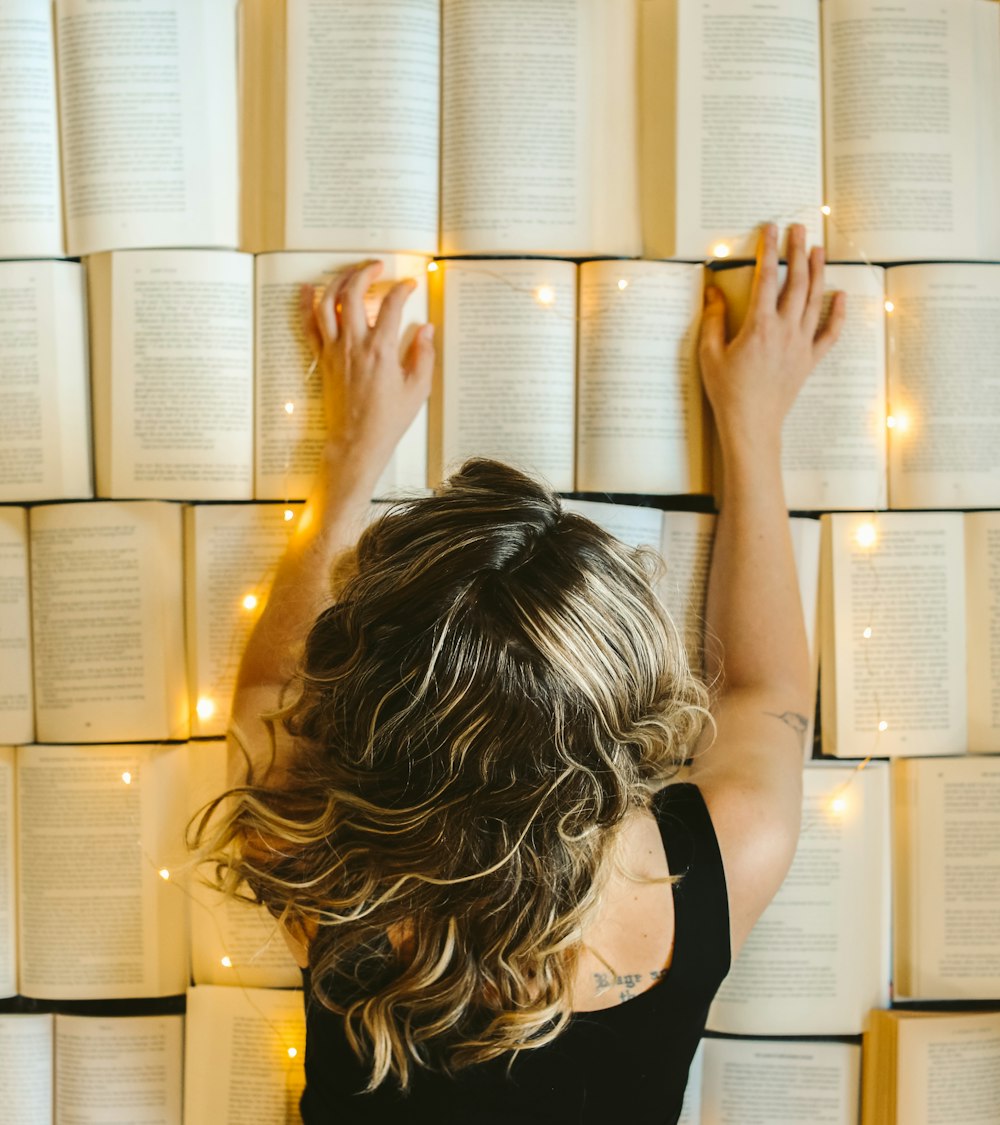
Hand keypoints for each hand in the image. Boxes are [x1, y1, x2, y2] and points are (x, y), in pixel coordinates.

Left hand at [299, 259, 434, 480]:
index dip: (402, 290)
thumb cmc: (387, 420)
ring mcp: (335, 350)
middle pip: (354, 293)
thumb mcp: (417, 389)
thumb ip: (423, 355)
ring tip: (350, 272)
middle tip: (377, 267)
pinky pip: (309, 325)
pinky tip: (310, 290)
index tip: (409, 286)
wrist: (357, 442)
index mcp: (381, 351)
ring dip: (338, 281)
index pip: (392, 305)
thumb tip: (426, 330)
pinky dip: (307, 304)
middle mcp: (355, 345)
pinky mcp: (322, 359)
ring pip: (328, 303)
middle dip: (366, 272)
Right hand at [698, 223, 845, 451]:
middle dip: (798, 251)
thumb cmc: (728, 392)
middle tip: (799, 229)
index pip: (766, 278)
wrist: (752, 424)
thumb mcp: (710, 355)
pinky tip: (841, 295)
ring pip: (815, 300)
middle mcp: (785, 330)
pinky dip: (838, 313)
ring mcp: (801, 344)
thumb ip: (713, 320)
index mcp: (759, 326)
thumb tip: (713, 293)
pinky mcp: (809, 360)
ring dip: (818, 272)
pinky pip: (830, 333)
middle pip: (796, 281)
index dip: (768, 250)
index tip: (769, 229)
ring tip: (818, 249)